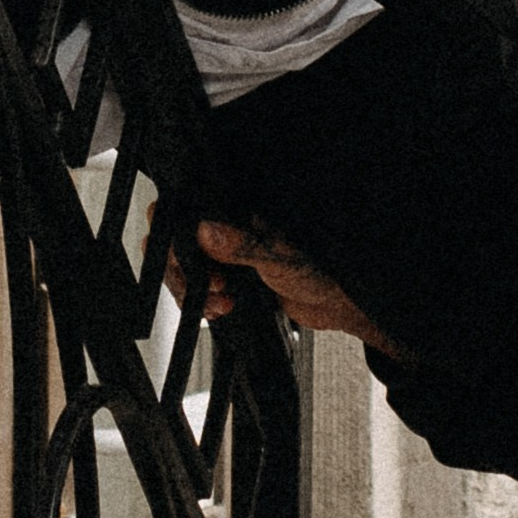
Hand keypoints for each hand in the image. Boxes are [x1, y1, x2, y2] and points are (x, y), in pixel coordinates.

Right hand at [190, 214, 402, 352]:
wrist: (337, 305)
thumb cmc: (322, 269)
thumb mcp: (280, 255)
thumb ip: (242, 245)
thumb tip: (206, 231)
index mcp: (240, 209)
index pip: (192, 209)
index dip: (180, 232)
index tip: (186, 254)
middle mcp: (229, 227)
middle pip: (180, 242)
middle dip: (185, 268)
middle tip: (213, 283)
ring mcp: (226, 254)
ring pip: (186, 269)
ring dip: (194, 290)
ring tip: (221, 300)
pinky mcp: (229, 279)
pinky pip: (199, 290)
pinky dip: (203, 303)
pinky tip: (222, 308)